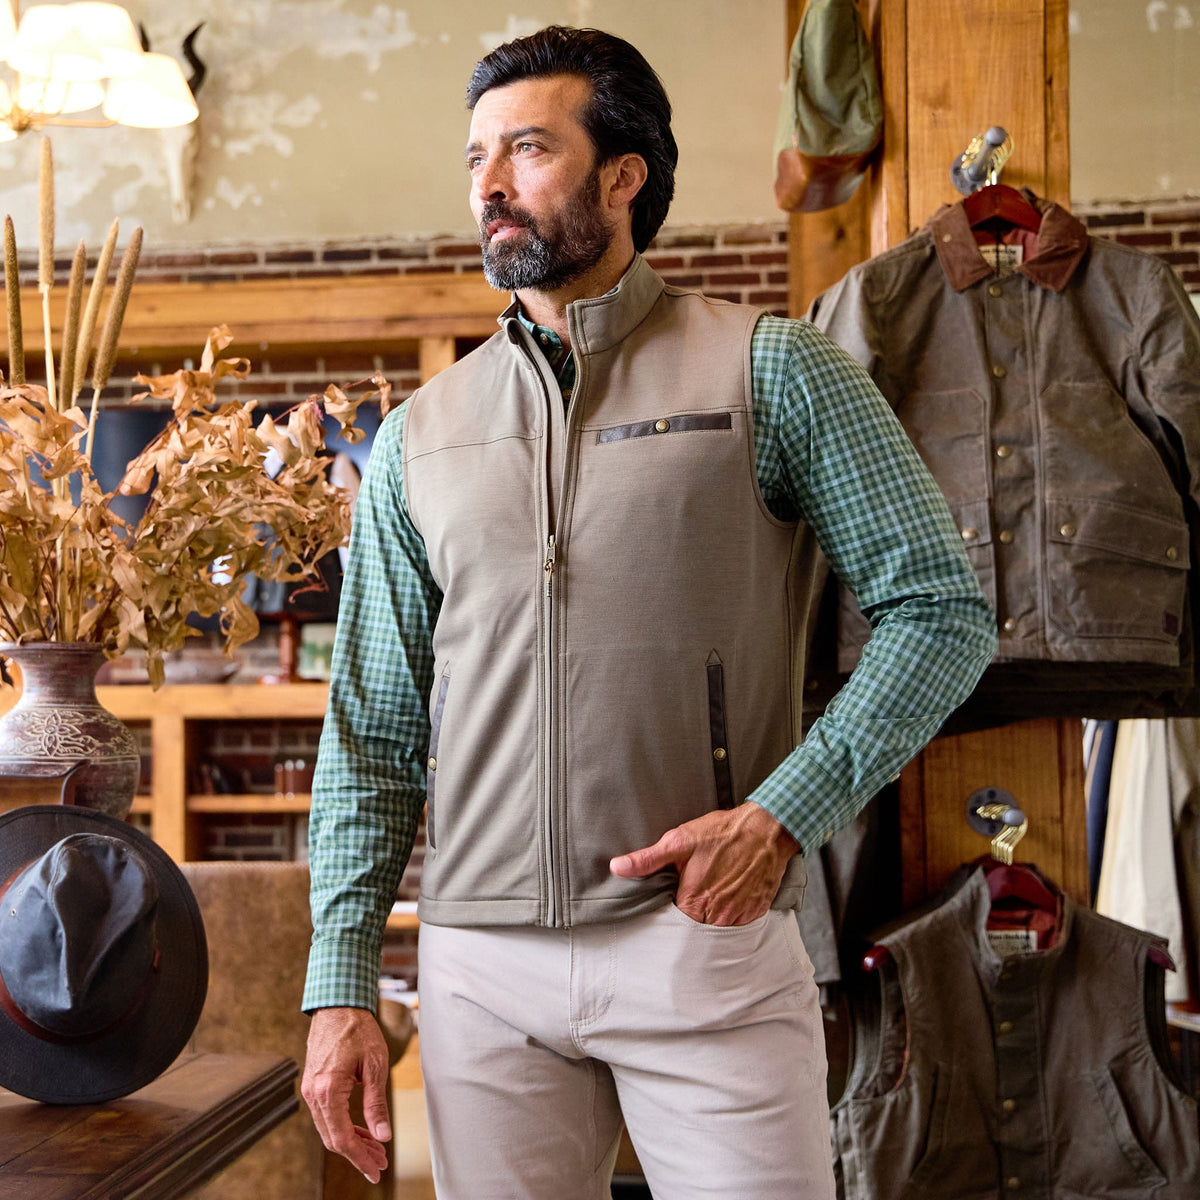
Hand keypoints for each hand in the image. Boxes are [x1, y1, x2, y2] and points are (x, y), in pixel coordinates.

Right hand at [302, 1006, 391, 1182]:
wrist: (338, 1005)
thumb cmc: (358, 1029)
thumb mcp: (375, 1065)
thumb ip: (376, 1103)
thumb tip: (383, 1135)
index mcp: (327, 1090)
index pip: (342, 1137)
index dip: (360, 1157)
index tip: (376, 1169)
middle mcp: (313, 1093)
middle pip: (333, 1138)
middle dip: (358, 1154)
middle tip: (379, 1163)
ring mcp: (310, 1089)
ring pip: (329, 1129)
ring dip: (352, 1142)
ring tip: (375, 1149)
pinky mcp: (313, 1084)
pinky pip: (326, 1115)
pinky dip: (344, 1126)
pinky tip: (362, 1130)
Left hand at [609, 802, 799, 925]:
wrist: (765, 829)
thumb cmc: (721, 833)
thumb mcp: (679, 841)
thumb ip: (647, 860)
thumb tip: (617, 868)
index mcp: (695, 901)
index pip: (674, 926)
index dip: (670, 915)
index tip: (672, 902)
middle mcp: (717, 915)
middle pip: (696, 930)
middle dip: (691, 919)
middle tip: (692, 898)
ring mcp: (739, 916)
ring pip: (718, 930)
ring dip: (711, 920)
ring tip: (710, 899)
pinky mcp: (756, 912)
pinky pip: (738, 926)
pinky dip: (732, 916)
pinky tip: (728, 899)